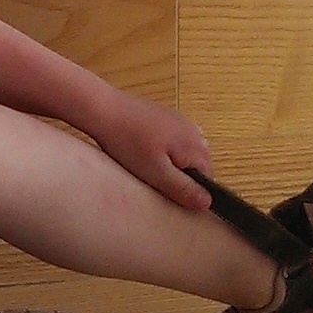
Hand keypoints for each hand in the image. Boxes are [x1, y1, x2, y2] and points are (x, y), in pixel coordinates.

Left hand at [93, 92, 213, 209]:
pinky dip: (159, 148)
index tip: (166, 189)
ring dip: (168, 162)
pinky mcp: (166, 116)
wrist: (104, 110)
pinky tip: (140, 148)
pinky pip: (171, 140)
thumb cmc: (128, 141)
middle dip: (177, 175)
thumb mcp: (157, 174)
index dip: (187, 189)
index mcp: (196, 146)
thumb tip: (207, 203)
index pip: (208, 178)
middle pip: (196, 165)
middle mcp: (194, 131)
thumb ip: (184, 189)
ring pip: (182, 153)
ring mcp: (181, 121)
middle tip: (151, 175)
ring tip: (143, 160)